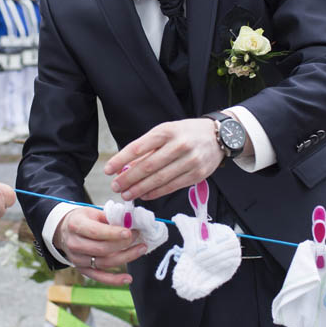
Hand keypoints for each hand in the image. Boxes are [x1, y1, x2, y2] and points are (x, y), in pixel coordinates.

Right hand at [53, 208, 144, 285]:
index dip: (113, 233)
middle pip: (102, 249)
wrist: (64, 231)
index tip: (129, 232)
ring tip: (141, 249)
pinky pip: (100, 277)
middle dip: (123, 245)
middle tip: (138, 237)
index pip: (95, 232)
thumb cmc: (82, 219)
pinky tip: (128, 278)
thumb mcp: (92, 211)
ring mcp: (78, 259)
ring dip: (125, 258)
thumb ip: (110, 216)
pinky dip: (114, 280)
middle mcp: (74, 244)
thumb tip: (130, 221)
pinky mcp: (82, 269)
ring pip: (104, 263)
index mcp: (76, 225)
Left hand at [103, 118, 223, 200]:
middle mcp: (179, 145)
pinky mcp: (197, 174)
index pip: (138, 147)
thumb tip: (125, 166)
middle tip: (115, 186)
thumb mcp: (166, 132)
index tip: (108, 170)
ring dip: (139, 189)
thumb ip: (147, 148)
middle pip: (148, 166)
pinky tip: (144, 195)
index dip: (121, 160)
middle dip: (128, 179)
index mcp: (167, 131)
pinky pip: (172, 186)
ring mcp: (190, 160)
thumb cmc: (185, 133)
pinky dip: (155, 193)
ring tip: (126, 194)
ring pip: (159, 179)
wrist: (218, 136)